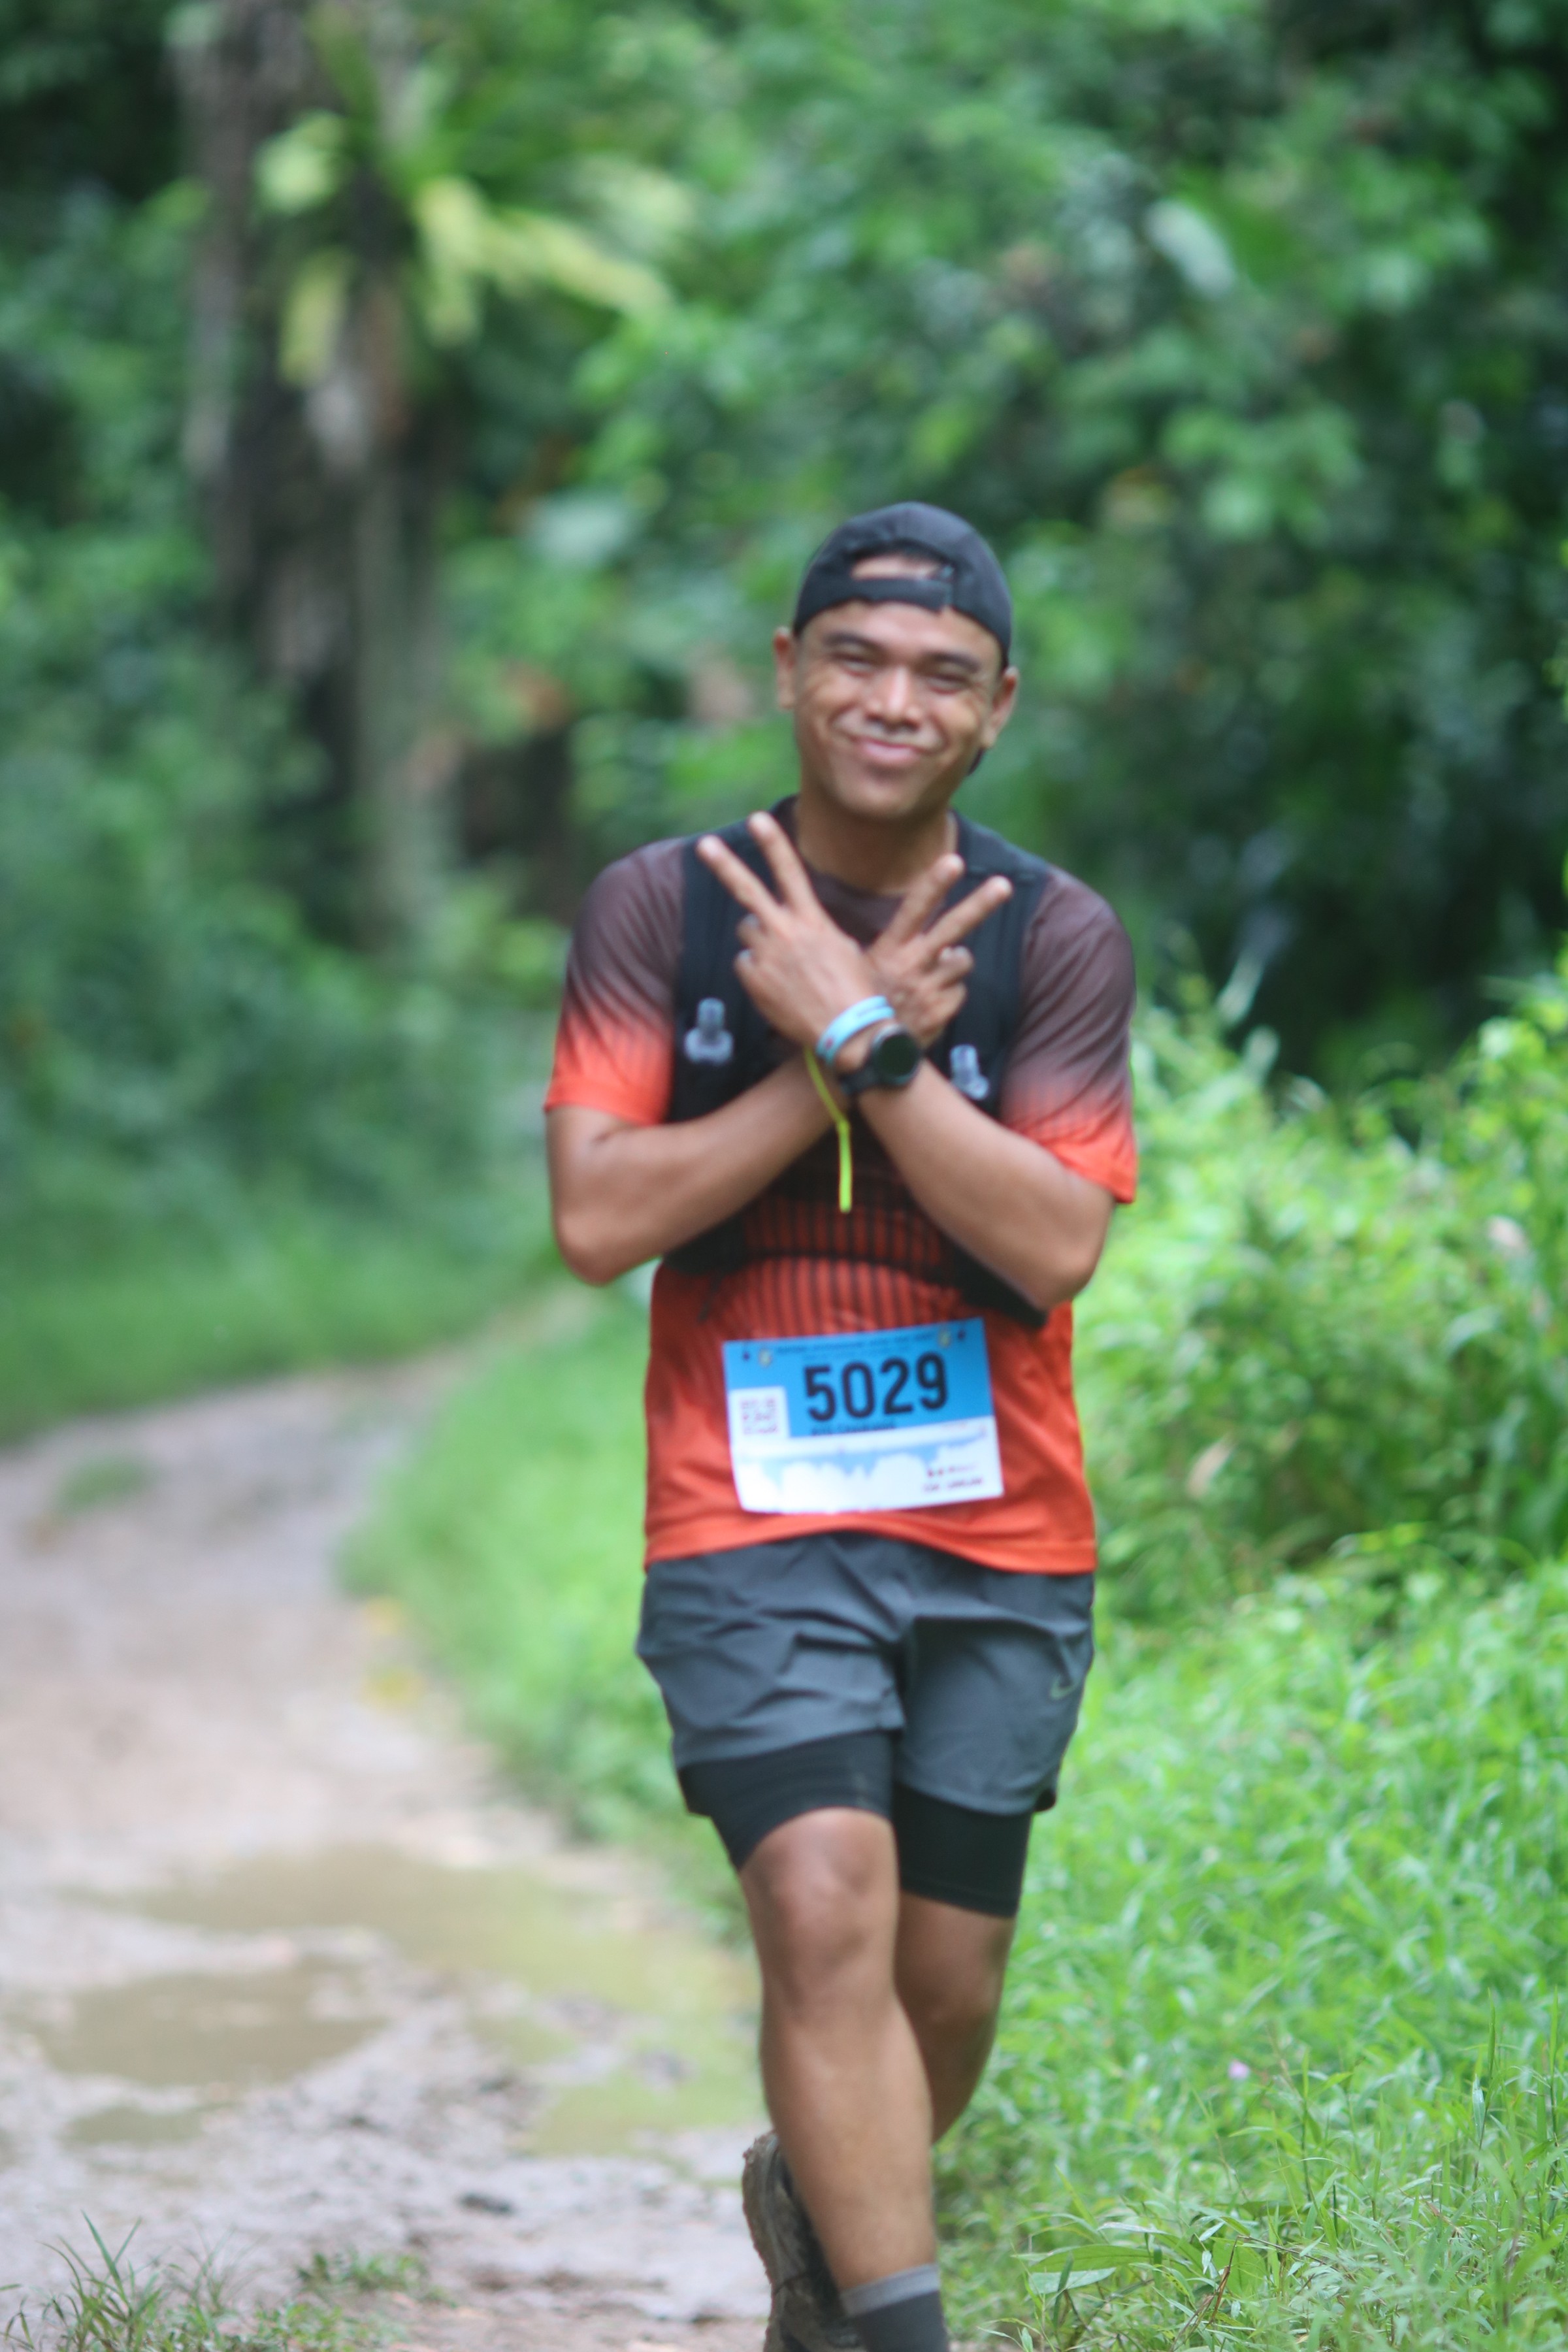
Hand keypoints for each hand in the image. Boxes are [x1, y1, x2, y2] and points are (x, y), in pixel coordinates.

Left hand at [696, 811, 878, 1047]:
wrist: (847, 1032)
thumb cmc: (855, 991)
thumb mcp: (844, 948)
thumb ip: (813, 931)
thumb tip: (795, 928)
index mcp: (812, 921)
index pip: (790, 872)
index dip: (773, 843)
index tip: (757, 819)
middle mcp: (785, 933)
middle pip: (748, 891)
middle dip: (724, 865)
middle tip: (704, 846)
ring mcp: (766, 958)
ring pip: (747, 931)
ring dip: (758, 938)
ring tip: (783, 960)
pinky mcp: (754, 982)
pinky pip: (745, 964)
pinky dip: (756, 970)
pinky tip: (778, 986)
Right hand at [866, 855, 1011, 1048]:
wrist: (861, 1055)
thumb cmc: (860, 1004)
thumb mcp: (863, 968)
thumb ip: (896, 945)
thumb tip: (930, 931)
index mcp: (888, 950)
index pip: (913, 910)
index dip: (934, 884)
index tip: (953, 861)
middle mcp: (910, 966)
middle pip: (952, 928)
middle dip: (980, 904)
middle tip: (1004, 885)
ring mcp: (928, 990)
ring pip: (962, 960)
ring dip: (954, 964)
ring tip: (932, 976)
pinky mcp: (941, 1012)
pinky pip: (959, 992)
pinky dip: (949, 995)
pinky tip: (929, 1004)